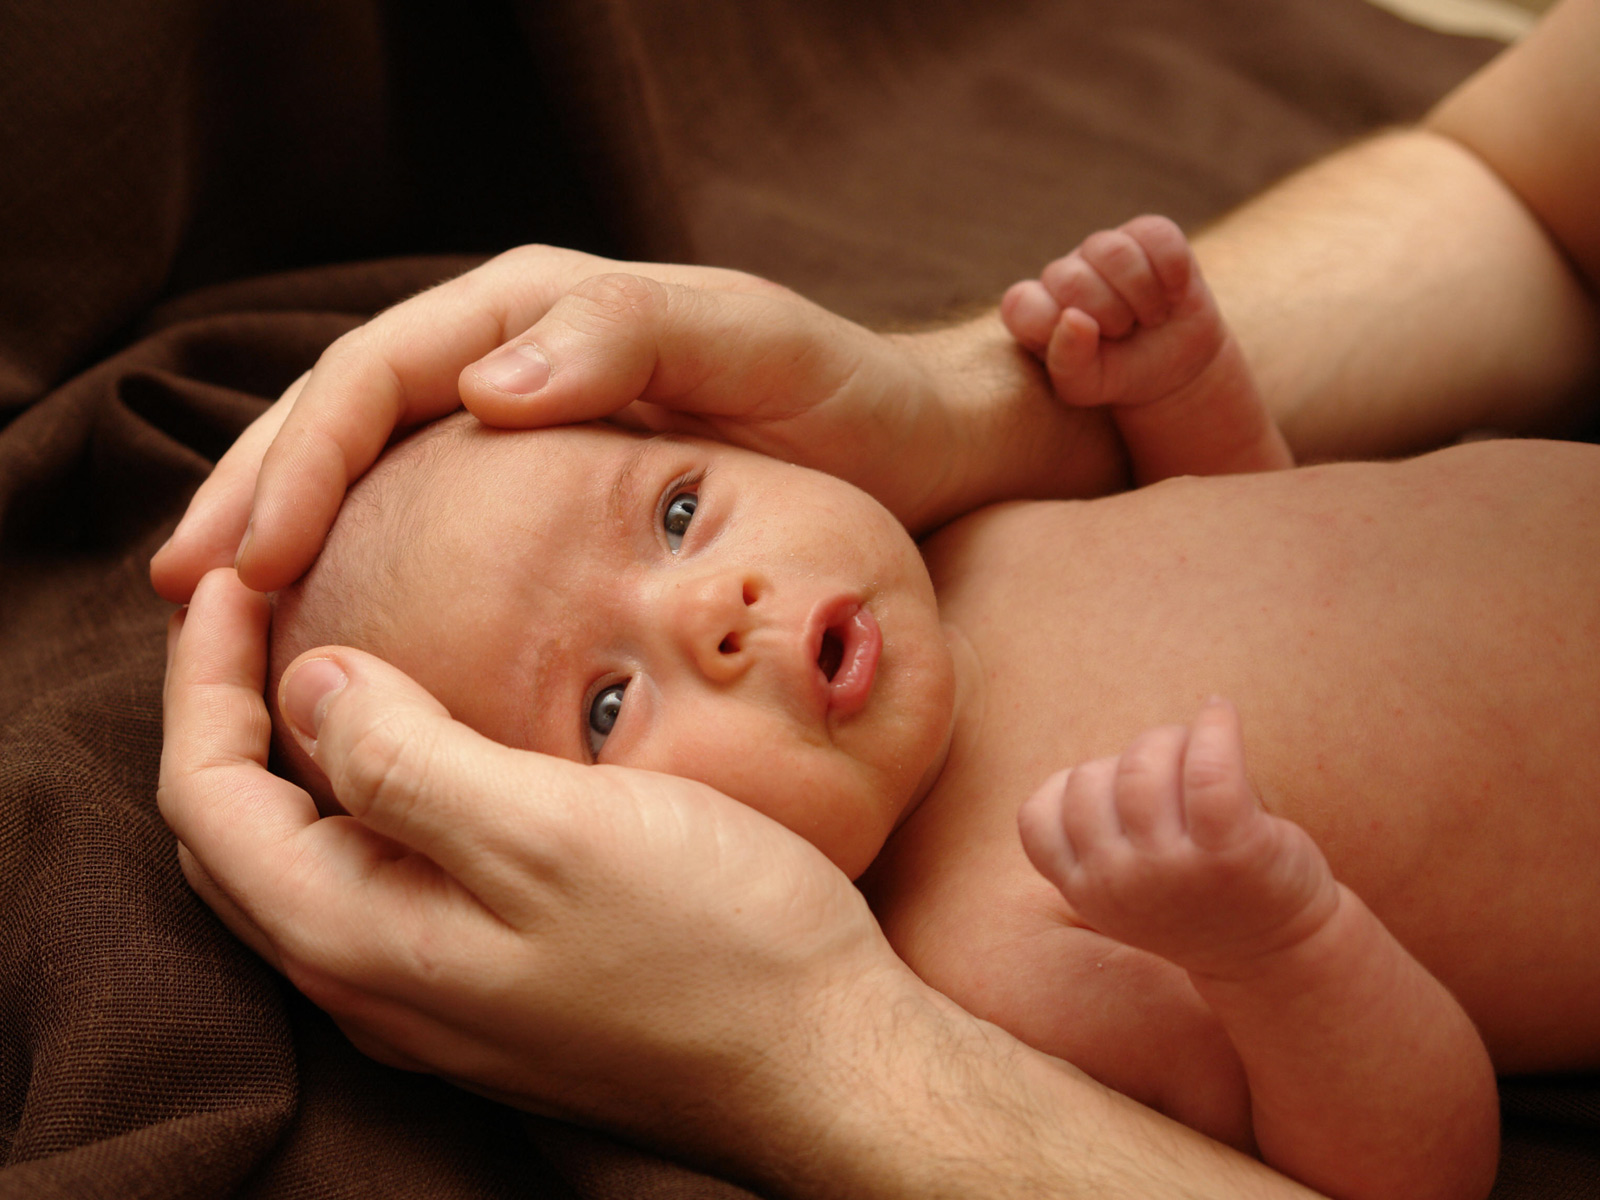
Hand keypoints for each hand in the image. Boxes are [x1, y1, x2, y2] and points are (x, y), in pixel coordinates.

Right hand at [150, 248, 1126, 602]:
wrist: (909, 444)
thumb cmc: (838, 395)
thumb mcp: (746, 344)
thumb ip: (624, 338)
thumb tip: (478, 388)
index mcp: (533, 308)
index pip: (375, 375)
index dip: (299, 460)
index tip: (246, 555)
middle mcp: (509, 354)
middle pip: (342, 416)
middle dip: (256, 493)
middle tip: (188, 593)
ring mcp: (521, 420)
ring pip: (368, 465)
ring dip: (287, 528)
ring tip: (220, 610)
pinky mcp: (546, 488)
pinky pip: (426, 515)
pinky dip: (365, 561)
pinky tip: (334, 619)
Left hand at [160, 571, 1321, 1197]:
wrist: (824, 1063)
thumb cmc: (710, 943)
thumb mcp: (548, 830)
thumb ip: (404, 759)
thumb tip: (307, 684)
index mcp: (360, 937)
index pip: (208, 795)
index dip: (200, 677)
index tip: (229, 580)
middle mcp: (373, 982)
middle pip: (235, 835)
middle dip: (220, 714)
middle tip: (254, 610)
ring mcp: (434, 993)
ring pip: (301, 861)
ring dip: (286, 756)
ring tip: (322, 659)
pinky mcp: (494, 985)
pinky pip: (379, 880)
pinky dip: (362, 796)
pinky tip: (424, 748)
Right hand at [1018, 699, 1336, 979]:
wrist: (1283, 956)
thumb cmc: (1198, 898)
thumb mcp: (1125, 885)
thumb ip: (1097, 838)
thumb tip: (1093, 766)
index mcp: (1085, 893)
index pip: (1036, 817)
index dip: (1071, 787)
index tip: (1117, 795)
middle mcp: (1119, 885)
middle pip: (1089, 780)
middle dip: (1128, 760)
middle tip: (1173, 775)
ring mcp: (1172, 870)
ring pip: (1142, 767)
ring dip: (1170, 741)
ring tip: (1200, 752)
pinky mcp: (1230, 851)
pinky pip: (1209, 766)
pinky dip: (1215, 727)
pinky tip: (1220, 713)